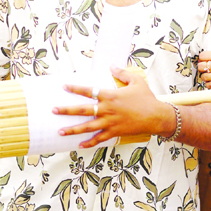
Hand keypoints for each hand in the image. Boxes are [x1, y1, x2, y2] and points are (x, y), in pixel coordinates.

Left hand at [53, 67, 175, 148]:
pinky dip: (89, 143)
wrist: (156, 116)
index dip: (75, 88)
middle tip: (54, 110)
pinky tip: (79, 145)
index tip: (64, 86)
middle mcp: (107, 109)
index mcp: (110, 95)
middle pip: (82, 110)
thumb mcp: (136, 81)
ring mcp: (110, 122)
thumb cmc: (147, 98)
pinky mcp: (114, 132)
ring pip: (87, 127)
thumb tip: (111, 66)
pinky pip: (99, 139)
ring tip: (60, 131)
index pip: (88, 91)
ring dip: (73, 129)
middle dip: (66, 110)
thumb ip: (122, 73)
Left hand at [198, 22, 210, 89]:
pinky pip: (209, 86)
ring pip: (203, 77)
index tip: (207, 59)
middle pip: (200, 66)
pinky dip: (209, 84)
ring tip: (210, 74)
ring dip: (205, 75)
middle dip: (202, 66)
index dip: (203, 57)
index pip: (202, 56)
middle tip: (207, 66)